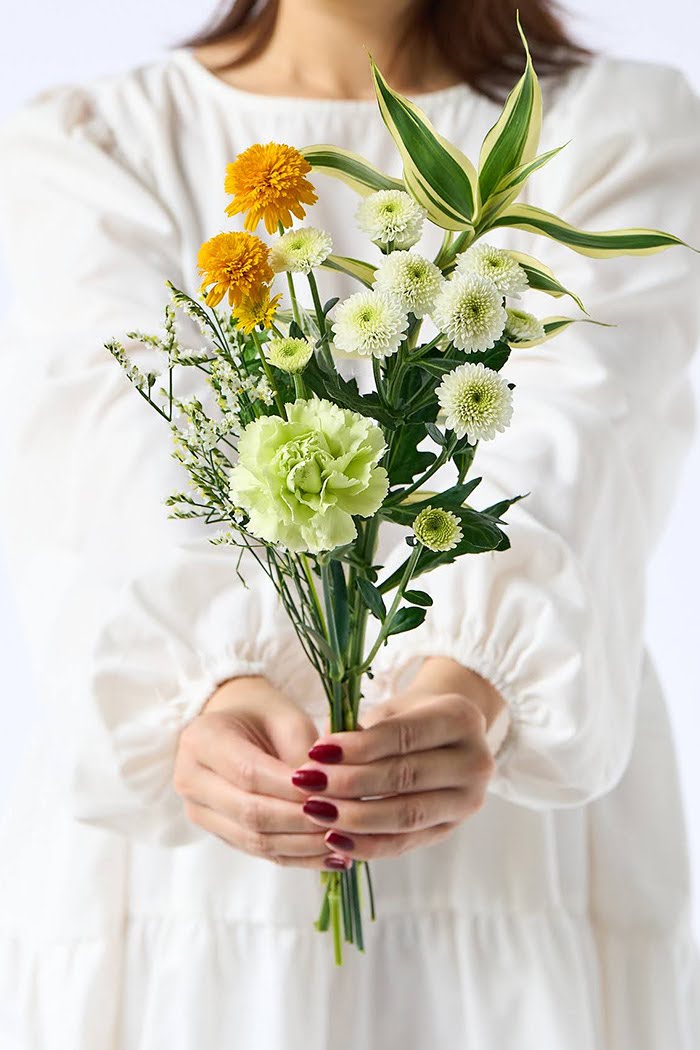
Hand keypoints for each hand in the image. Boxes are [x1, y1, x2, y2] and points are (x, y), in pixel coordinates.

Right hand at [173, 675, 346, 868]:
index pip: (248, 772)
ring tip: (344, 843)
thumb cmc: (264, 714)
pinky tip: (331, 857)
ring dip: (303, 845)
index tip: (332, 793)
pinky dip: (297, 857)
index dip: (291, 789)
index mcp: (202, 739)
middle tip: (344, 821)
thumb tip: (329, 798)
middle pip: (249, 811)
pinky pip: (259, 851)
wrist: (235, 723)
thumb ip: (305, 753)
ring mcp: (199, 811)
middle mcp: (191, 779)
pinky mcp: (218, 832)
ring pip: (254, 840)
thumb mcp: (287, 718)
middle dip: (300, 821)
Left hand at [291, 658, 507, 860]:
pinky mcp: (450, 830)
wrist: (448, 736)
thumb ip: (362, 730)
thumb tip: (319, 756)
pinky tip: (335, 840)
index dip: (359, 746)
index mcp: (461, 719)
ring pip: (406, 816)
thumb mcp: (392, 709)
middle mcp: (474, 762)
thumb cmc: (411, 716)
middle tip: (309, 783)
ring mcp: (467, 801)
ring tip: (316, 811)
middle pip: (406, 778)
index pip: (404, 737)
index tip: (317, 751)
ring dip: (356, 817)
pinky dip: (368, 845)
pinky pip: (405, 843)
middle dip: (351, 783)